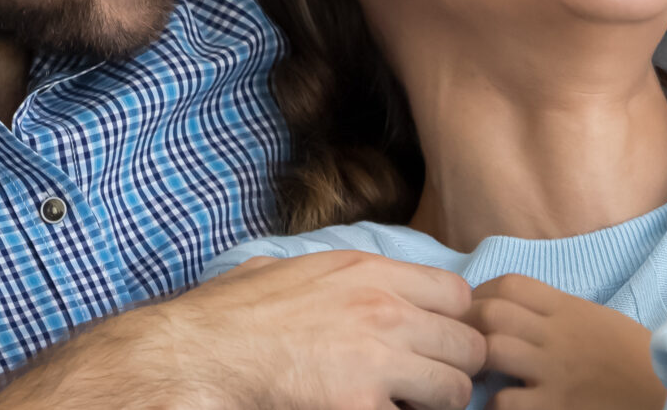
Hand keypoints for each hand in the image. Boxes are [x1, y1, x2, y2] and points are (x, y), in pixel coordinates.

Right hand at [0, 250, 485, 409]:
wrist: (196, 355)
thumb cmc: (230, 315)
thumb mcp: (288, 269)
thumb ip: (333, 274)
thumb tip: (340, 280)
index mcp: (370, 271)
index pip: (458, 294)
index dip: (451, 325)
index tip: (432, 344)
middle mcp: (386, 309)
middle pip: (469, 344)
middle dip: (452, 368)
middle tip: (424, 386)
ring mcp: (379, 357)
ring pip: (454, 388)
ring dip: (434, 402)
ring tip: (401, 405)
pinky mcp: (361, 403)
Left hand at [466, 274, 665, 409]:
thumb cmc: (634, 358)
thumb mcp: (597, 320)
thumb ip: (558, 314)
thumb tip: (515, 315)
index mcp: (569, 309)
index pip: (511, 284)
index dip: (480, 294)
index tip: (472, 311)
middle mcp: (558, 335)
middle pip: (492, 313)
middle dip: (467, 327)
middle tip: (459, 346)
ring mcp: (556, 371)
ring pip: (492, 350)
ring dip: (475, 363)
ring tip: (474, 376)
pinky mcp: (557, 406)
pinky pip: (506, 401)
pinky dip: (492, 405)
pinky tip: (498, 407)